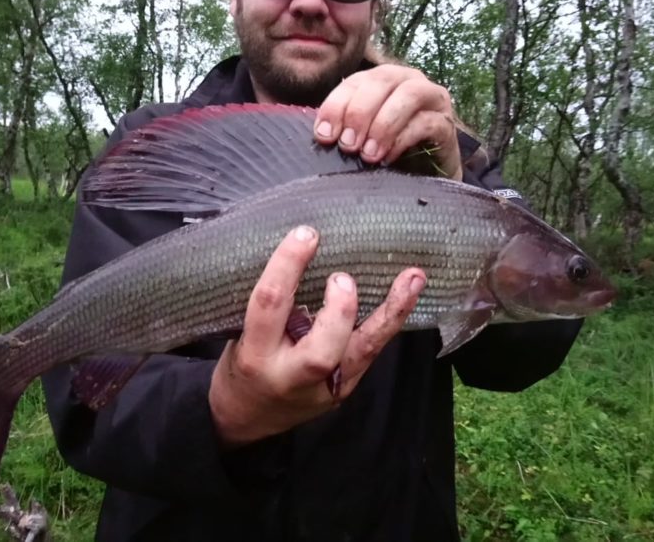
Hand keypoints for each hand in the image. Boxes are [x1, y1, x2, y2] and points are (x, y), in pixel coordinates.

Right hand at [208, 225, 425, 447]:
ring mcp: (323, 388)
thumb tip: (307, 257)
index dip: (287, 267)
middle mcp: (291, 376)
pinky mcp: (344, 389)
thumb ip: (272, 308)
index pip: (270, 305)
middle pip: (321, 349)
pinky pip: (370, 352)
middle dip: (339, 310)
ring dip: (391, 312)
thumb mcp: (241, 335)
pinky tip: (407, 296)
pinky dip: (389, 322)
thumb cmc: (243, 363)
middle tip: (343, 278)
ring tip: (413, 278)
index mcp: (255, 354)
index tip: (306, 234)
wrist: (245, 418)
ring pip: (362, 351)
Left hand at [314, 64, 462, 178]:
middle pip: (382, 80)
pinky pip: (427, 122)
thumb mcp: (362, 137)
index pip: (356, 81)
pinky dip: (403, 139)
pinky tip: (388, 158)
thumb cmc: (390, 151)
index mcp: (382, 80)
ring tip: (368, 154)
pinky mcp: (446, 123)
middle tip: (347, 145)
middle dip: (360, 112)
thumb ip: (345, 129)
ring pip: (409, 95)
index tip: (324, 135)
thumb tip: (321, 134)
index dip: (337, 105)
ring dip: (384, 124)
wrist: (428, 175)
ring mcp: (432, 99)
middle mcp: (408, 80)